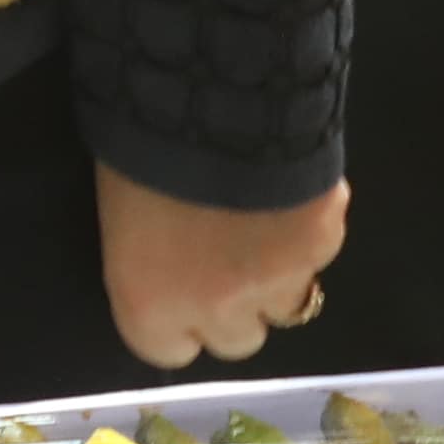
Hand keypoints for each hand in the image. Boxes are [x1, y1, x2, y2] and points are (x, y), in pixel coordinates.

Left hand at [98, 167, 348, 367]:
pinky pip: (319, 252)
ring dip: (277, 273)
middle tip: (224, 256)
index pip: (167, 350)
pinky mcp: (322, 243)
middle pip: (237, 339)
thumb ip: (151, 265)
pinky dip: (308, 230)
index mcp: (150, 305)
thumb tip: (170, 272)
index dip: (177, 321)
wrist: (206, 93)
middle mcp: (216, 310)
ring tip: (260, 220)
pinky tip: (289, 191)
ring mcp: (277, 281)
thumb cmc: (136, 145)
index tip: (179, 288)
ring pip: (288, 302)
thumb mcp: (121, 214)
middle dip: (234, 306)